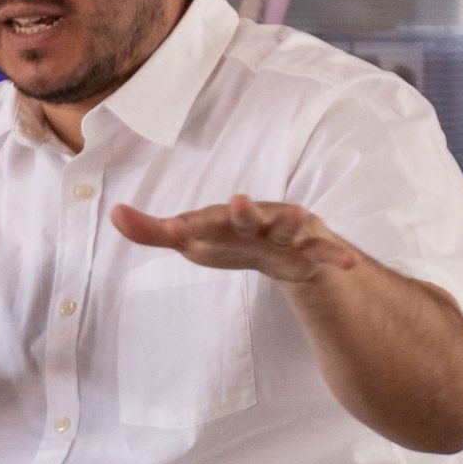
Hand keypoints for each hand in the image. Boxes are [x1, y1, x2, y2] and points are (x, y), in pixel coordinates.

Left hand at [113, 194, 359, 284]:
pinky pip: (325, 252)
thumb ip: (153, 231)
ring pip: (289, 228)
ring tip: (297, 216)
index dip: (189, 225)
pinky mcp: (311, 249)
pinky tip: (349, 262)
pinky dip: (336, 255)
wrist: (284, 249)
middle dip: (244, 212)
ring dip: (291, 223)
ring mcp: (286, 234)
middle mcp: (256, 221)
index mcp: (224, 219)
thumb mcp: (193, 240)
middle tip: (238, 201)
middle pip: (248, 217)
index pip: (203, 222)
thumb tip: (113, 214)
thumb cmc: (230, 240)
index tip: (171, 228)